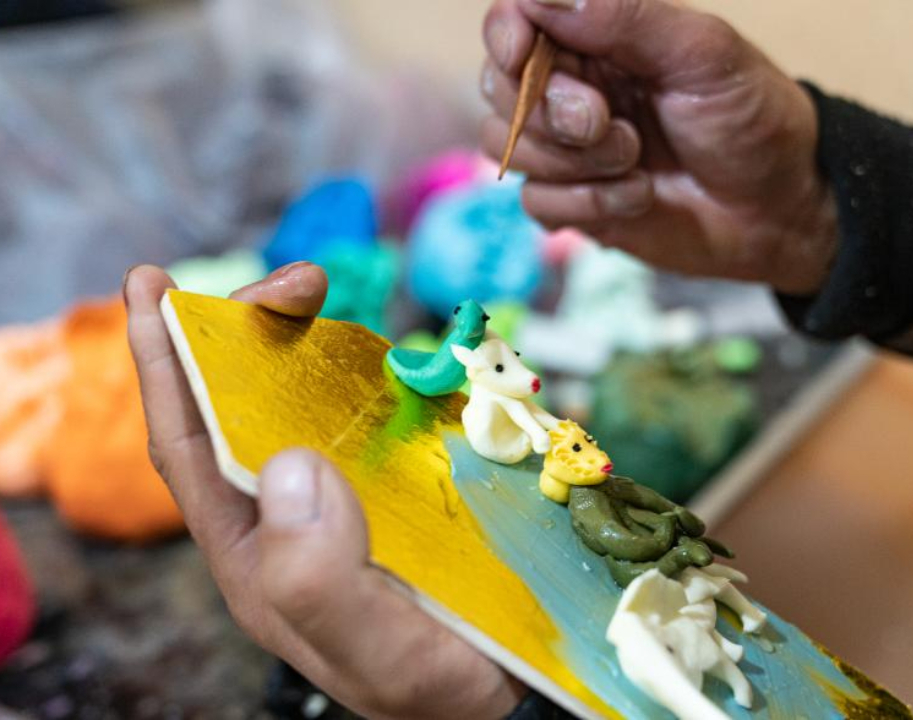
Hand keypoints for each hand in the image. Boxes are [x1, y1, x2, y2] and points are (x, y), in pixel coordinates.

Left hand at [124, 263, 521, 718]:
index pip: (193, 446)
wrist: (502, 699)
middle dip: (254, 331)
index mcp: (261, 551)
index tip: (150, 287)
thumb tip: (290, 461)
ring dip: (314, 337)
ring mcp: (350, 492)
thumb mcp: (375, 652)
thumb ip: (320, 575)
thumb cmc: (433, 688)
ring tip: (328, 296)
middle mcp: (293, 513)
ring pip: (312, 396)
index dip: (164, 366)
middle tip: (301, 281)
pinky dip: (388, 368)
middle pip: (248, 404)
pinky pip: (385, 410)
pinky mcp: (407, 482)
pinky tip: (400, 351)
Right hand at [481, 0, 838, 293]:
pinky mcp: (576, 205)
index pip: (516, 21)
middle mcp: (575, 87)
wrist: (780, 208)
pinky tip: (639, 198)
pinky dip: (587, 205)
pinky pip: (536, 203)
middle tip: (607, 123)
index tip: (521, 53)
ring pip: (511, 149)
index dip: (507, 35)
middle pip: (500, 87)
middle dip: (550, 111)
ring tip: (638, 162)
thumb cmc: (751, 119)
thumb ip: (625, 15)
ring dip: (575, 163)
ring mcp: (572, 150)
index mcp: (600, 37)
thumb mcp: (702, 53)